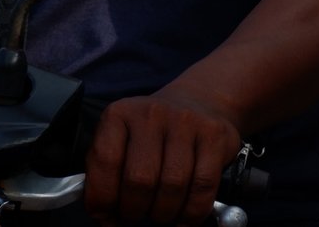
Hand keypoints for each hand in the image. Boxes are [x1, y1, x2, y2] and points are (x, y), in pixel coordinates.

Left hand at [85, 88, 242, 224]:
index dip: (103, 198)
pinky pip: (203, 186)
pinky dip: (192, 213)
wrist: (198, 102)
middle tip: (137, 215)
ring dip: (164, 214)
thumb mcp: (120, 142)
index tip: (108, 214)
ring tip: (161, 214)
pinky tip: (184, 215)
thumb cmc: (152, 135)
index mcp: (119, 115)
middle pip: (140, 179)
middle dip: (135, 210)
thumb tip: (107, 219)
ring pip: (173, 186)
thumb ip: (106, 176)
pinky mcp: (215, 135)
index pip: (105, 161)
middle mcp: (152, 113)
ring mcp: (186, 121)